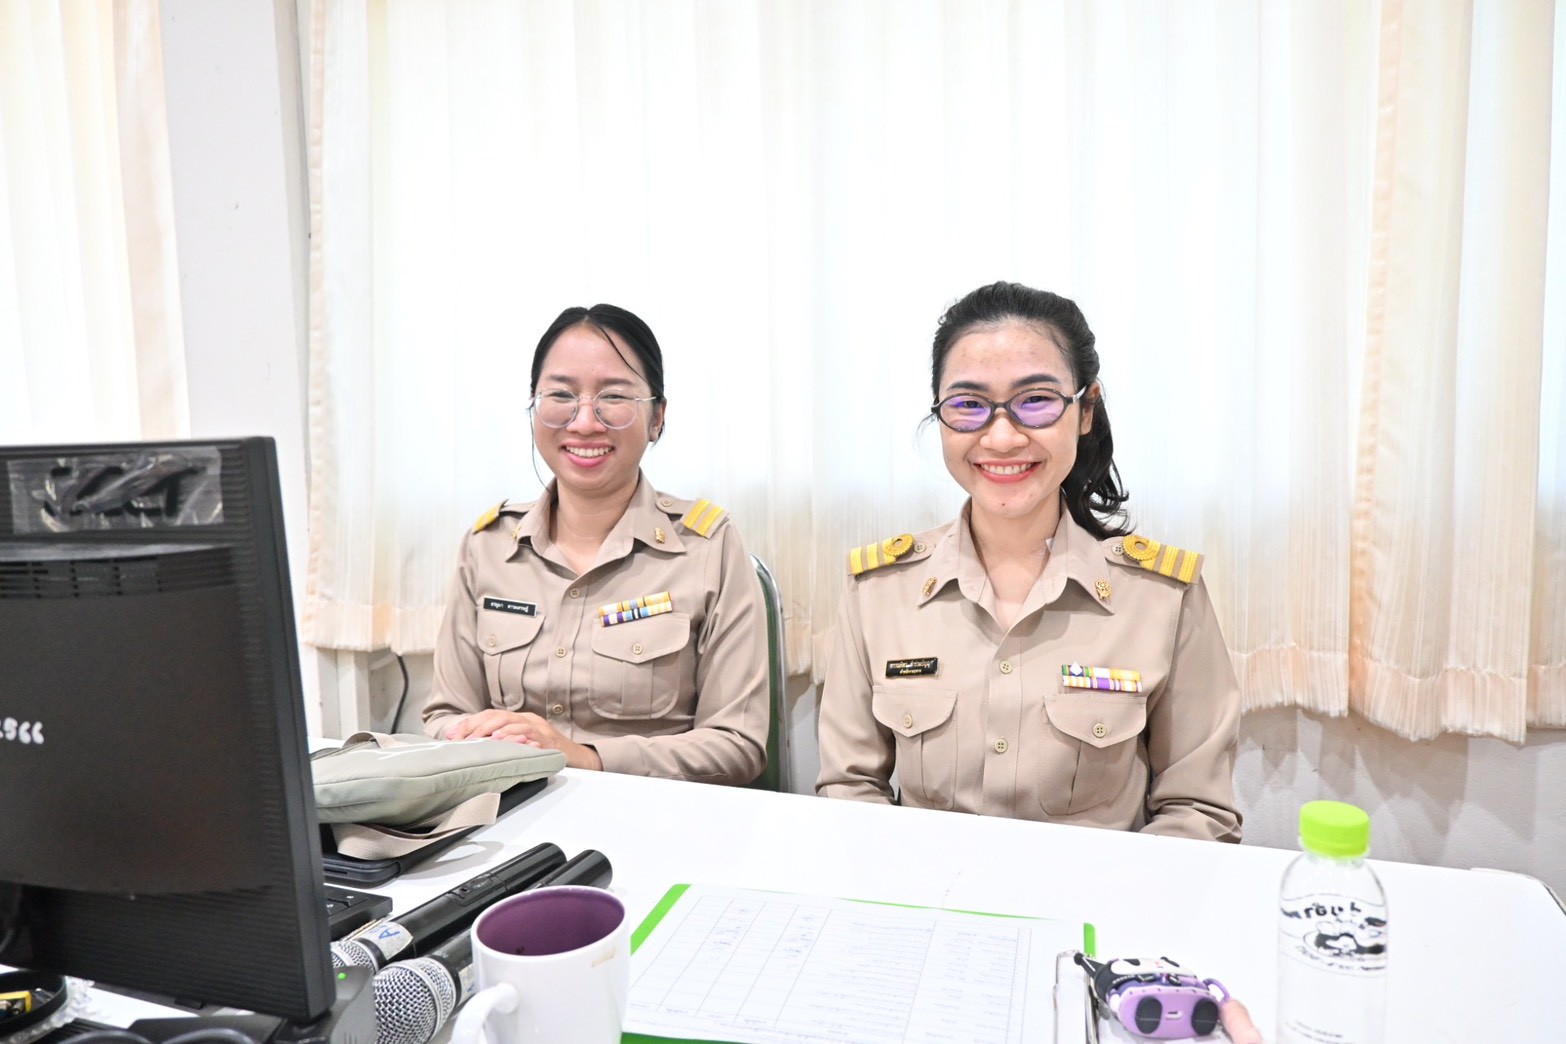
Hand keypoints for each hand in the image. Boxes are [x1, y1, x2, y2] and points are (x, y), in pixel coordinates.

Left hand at [446, 710, 602, 770]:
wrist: (579, 759)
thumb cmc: (546, 755)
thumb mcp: (520, 748)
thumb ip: (500, 746)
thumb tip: (471, 751)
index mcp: (518, 720)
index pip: (489, 716)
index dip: (469, 724)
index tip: (451, 736)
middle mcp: (527, 720)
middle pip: (497, 716)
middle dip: (475, 726)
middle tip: (459, 738)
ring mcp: (539, 728)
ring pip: (511, 722)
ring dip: (491, 729)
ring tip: (476, 738)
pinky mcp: (549, 740)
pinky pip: (530, 735)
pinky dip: (515, 736)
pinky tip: (502, 741)